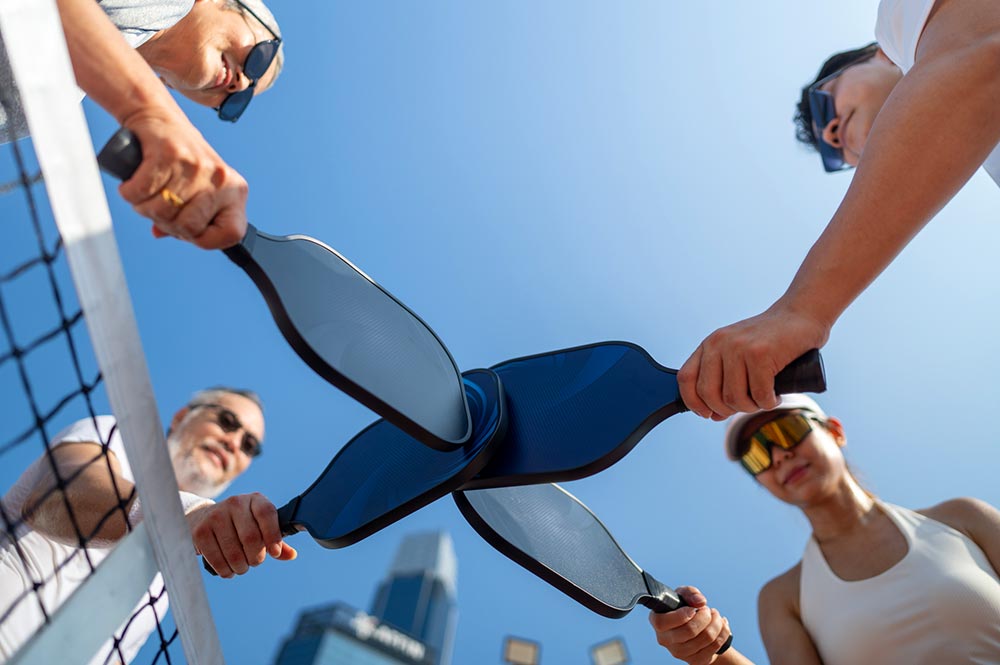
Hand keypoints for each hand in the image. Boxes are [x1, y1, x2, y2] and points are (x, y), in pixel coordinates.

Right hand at [116, 111, 247, 248]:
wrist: (159, 117)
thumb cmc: (180, 157)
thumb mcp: (196, 189)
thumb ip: (188, 217)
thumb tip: (162, 234)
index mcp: (235, 190)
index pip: (232, 234)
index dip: (205, 239)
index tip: (189, 232)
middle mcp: (220, 179)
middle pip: (189, 227)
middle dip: (167, 224)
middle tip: (158, 208)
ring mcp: (196, 167)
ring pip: (163, 212)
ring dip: (145, 207)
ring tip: (146, 194)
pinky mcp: (169, 155)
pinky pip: (142, 193)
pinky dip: (131, 193)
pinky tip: (133, 185)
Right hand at [187, 493, 296, 577]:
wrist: (204, 518)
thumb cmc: (240, 525)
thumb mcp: (260, 526)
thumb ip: (276, 540)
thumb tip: (291, 555)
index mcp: (255, 499)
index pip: (267, 513)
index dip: (273, 535)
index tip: (275, 552)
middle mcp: (235, 503)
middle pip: (250, 537)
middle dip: (256, 557)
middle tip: (254, 561)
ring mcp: (216, 516)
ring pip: (234, 552)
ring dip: (241, 567)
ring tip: (241, 566)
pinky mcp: (200, 532)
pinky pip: (216, 559)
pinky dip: (225, 570)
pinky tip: (228, 569)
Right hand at [650, 586, 731, 664]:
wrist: (693, 629)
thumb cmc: (684, 608)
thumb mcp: (683, 595)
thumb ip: (690, 593)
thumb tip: (700, 601)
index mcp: (657, 622)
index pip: (665, 622)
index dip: (682, 614)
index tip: (694, 609)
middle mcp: (665, 640)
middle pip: (690, 630)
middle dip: (705, 616)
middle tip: (708, 610)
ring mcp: (680, 653)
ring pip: (706, 637)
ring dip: (716, 623)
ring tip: (715, 616)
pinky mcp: (695, 660)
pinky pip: (715, 646)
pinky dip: (723, 632)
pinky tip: (721, 625)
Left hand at [678, 302, 828, 419]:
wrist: (800, 315)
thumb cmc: (770, 341)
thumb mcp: (738, 355)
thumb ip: (723, 382)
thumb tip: (713, 415)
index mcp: (709, 344)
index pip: (686, 378)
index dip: (694, 402)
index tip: (708, 413)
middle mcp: (719, 343)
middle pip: (709, 394)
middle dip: (727, 410)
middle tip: (746, 406)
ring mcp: (739, 347)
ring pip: (734, 398)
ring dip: (752, 407)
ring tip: (764, 398)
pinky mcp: (760, 354)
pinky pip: (759, 395)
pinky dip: (769, 402)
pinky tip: (776, 395)